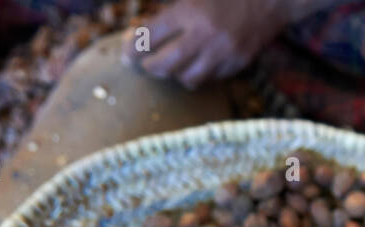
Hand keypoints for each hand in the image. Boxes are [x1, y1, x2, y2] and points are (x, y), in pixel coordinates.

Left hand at [121, 0, 293, 88]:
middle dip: (150, 66)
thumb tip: (144, 31)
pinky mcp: (238, 63)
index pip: (149, 37)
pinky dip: (201, 73)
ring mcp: (223, 53)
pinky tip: (198, 64)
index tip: (127, 53)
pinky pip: (211, 79)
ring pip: (188, 79)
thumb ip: (172, 9)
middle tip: (146, 64)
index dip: (133, 48)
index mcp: (189, 11)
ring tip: (172, 66)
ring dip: (176, 74)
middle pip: (164, 65)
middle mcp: (204, 36)